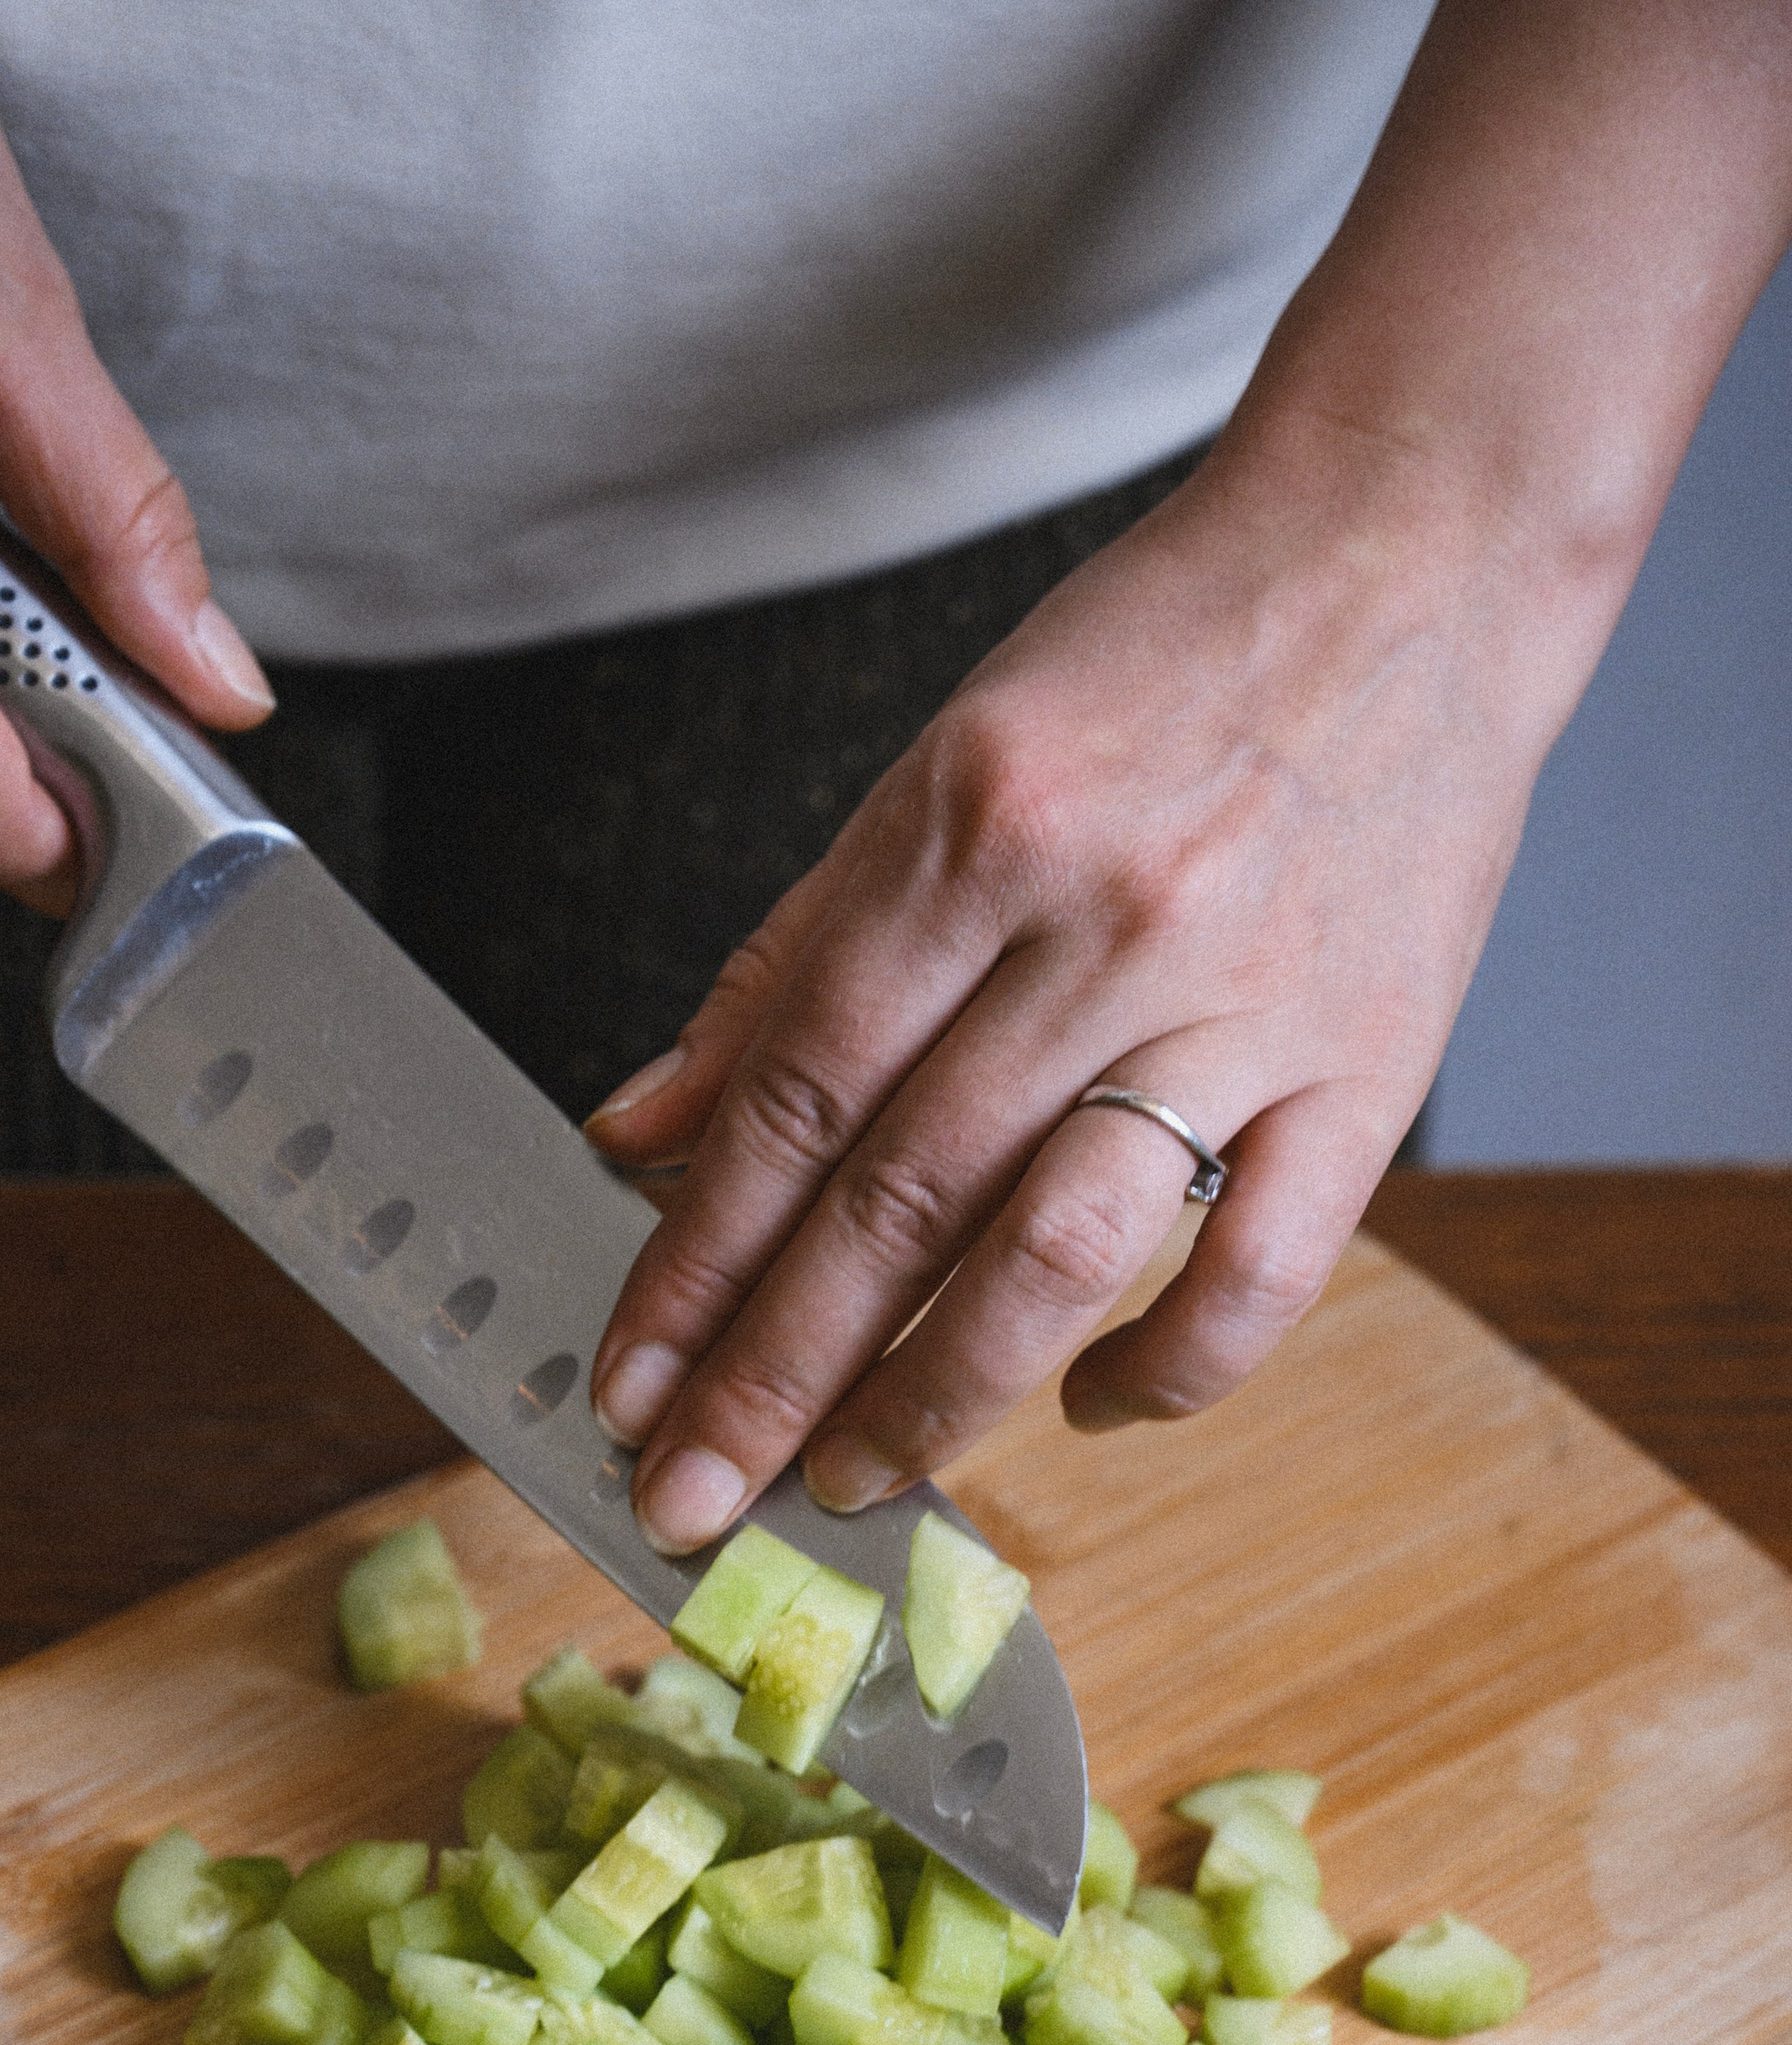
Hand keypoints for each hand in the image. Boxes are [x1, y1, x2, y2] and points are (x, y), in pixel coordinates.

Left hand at [584, 447, 1537, 1549]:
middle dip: (774, 1376)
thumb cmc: (1161, 655)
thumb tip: (637, 1133)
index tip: (629, 1385)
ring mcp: (1247, 1003)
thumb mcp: (937, 765)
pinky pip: (1262, 1268)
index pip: (792, 1097)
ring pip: (1058, 1252)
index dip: (693, 1265)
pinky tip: (1088, 1408)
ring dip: (936, 1396)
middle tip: (695, 1497)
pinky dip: (1169, 1367)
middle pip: (897, 1198)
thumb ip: (786, 966)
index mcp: (975, 827)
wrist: (1415, 547)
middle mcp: (1102, 921)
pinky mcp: (1370, 1065)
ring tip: (853, 1479)